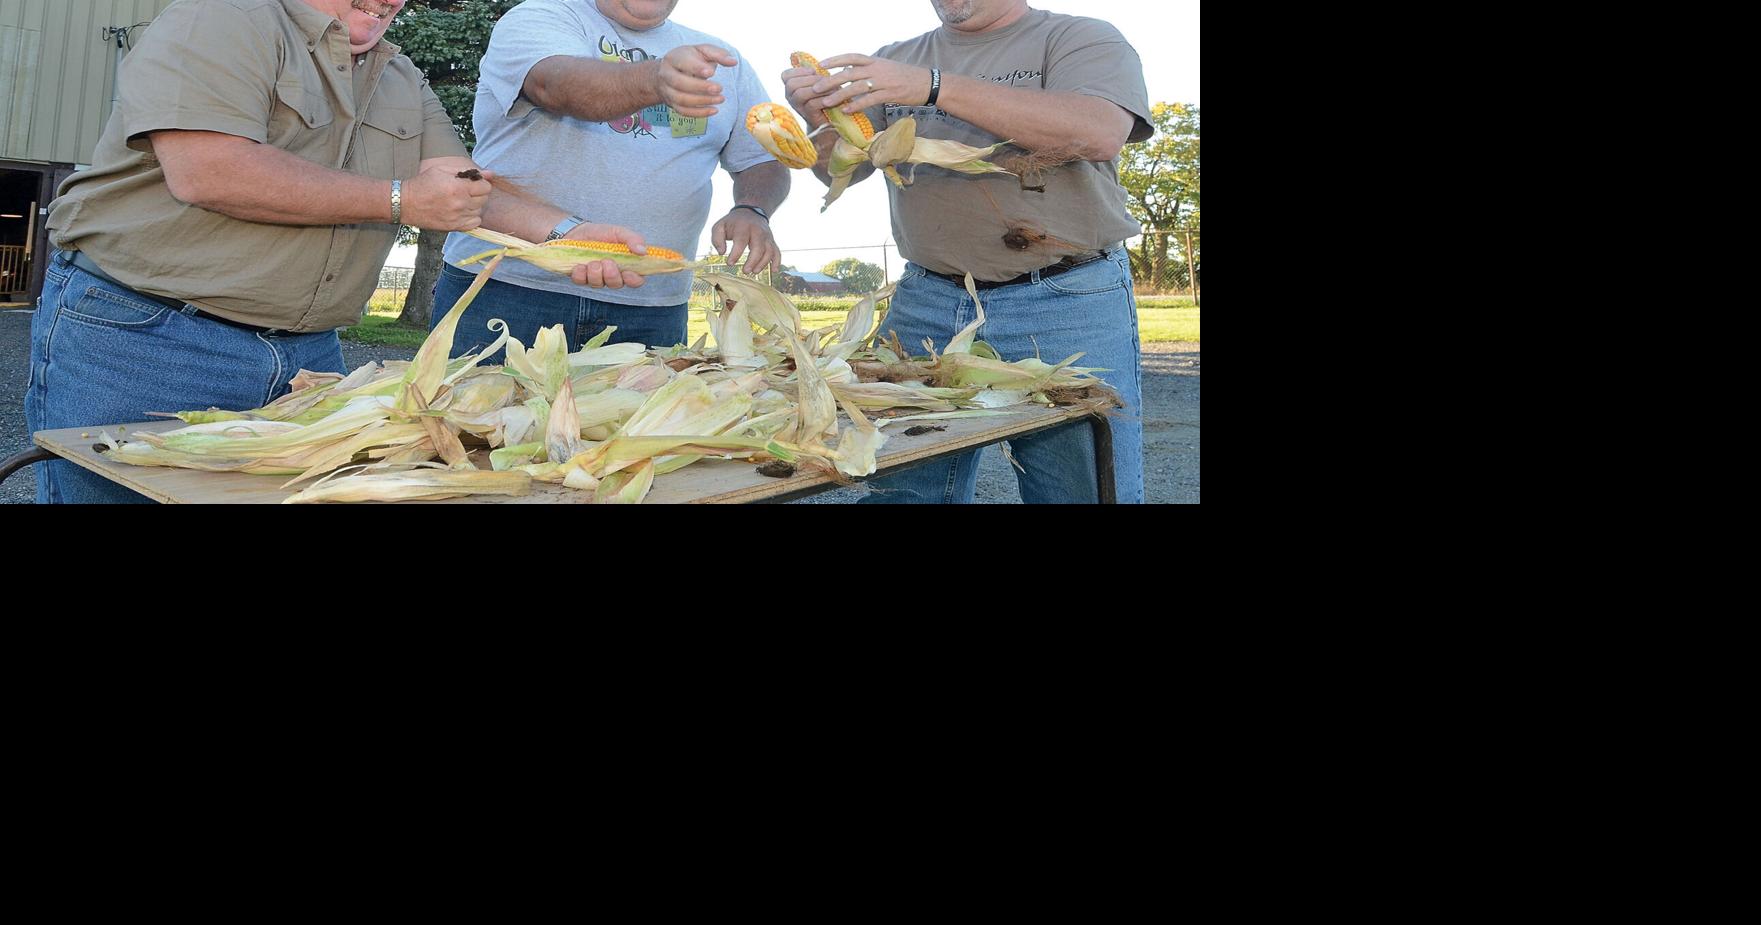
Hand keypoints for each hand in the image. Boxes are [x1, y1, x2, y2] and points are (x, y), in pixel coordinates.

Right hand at [401, 160, 492, 230]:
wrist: (406, 203)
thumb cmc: (423, 184)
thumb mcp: (442, 170)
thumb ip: (467, 171)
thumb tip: (490, 173)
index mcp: (458, 187)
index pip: (486, 187)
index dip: (480, 183)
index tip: (471, 183)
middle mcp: (460, 203)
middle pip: (484, 199)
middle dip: (477, 193)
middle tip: (464, 191)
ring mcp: (458, 217)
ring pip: (480, 210)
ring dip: (474, 205)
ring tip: (460, 201)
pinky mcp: (455, 227)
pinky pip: (475, 223)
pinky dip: (471, 217)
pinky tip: (461, 211)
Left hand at [564, 222, 647, 288]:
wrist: (578, 231)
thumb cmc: (602, 234)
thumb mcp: (619, 232)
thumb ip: (633, 239)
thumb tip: (643, 250)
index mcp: (626, 266)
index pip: (636, 280)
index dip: (634, 280)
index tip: (628, 273)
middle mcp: (612, 275)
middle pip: (616, 284)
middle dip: (611, 275)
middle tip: (607, 261)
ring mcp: (596, 278)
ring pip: (598, 284)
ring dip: (595, 273)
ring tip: (592, 261)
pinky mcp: (581, 278)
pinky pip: (581, 282)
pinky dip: (580, 274)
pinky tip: (579, 265)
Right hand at [655, 44, 737, 117]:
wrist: (669, 73)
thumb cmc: (689, 60)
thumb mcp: (702, 51)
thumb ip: (718, 54)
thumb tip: (733, 61)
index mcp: (673, 58)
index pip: (683, 63)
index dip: (696, 68)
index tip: (711, 72)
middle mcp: (666, 74)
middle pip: (679, 83)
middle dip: (700, 87)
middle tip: (719, 88)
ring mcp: (667, 90)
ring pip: (681, 99)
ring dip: (702, 101)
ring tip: (720, 99)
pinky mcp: (672, 104)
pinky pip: (683, 111)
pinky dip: (699, 113)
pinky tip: (714, 110)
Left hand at [711, 209, 778, 275]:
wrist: (750, 212)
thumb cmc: (733, 223)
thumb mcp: (720, 226)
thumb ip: (717, 238)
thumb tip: (721, 252)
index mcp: (743, 226)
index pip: (741, 240)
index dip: (736, 253)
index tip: (729, 263)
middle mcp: (757, 231)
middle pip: (758, 247)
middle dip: (752, 261)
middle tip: (745, 271)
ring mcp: (766, 236)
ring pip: (769, 251)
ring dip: (763, 263)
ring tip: (754, 272)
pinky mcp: (772, 241)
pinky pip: (777, 252)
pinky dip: (777, 261)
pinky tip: (773, 270)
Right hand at [781, 65, 833, 128]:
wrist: (834, 120)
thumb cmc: (828, 97)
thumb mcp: (822, 82)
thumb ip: (820, 73)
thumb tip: (831, 64)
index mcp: (792, 87)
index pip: (785, 75)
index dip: (798, 71)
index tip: (813, 70)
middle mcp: (790, 98)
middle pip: (791, 84)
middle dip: (809, 79)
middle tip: (825, 79)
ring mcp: (798, 108)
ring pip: (800, 94)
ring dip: (818, 88)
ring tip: (832, 87)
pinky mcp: (807, 116)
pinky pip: (811, 104)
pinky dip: (823, 99)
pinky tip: (834, 98)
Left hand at [813, 54, 933, 113]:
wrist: (927, 83)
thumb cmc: (905, 77)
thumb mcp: (885, 68)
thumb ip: (869, 70)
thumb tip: (851, 74)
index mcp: (875, 61)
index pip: (851, 57)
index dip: (835, 60)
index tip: (821, 64)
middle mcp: (877, 69)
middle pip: (848, 73)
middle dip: (830, 81)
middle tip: (815, 88)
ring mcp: (883, 81)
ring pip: (856, 87)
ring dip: (839, 95)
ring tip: (826, 103)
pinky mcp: (889, 94)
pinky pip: (869, 100)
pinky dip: (856, 105)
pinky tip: (845, 111)